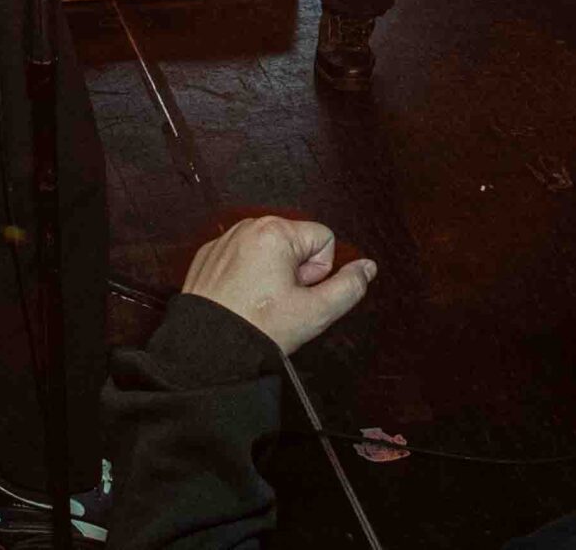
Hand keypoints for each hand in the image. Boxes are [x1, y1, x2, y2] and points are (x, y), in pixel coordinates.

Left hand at [180, 215, 376, 357]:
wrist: (207, 350)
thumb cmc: (259, 328)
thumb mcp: (316, 312)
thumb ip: (349, 286)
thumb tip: (368, 267)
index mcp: (276, 231)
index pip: (324, 239)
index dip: (319, 272)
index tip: (299, 294)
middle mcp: (248, 225)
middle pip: (297, 243)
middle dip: (296, 272)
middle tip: (281, 302)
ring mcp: (225, 239)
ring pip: (270, 251)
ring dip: (272, 274)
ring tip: (260, 304)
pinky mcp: (209, 255)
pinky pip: (243, 257)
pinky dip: (247, 276)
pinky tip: (241, 300)